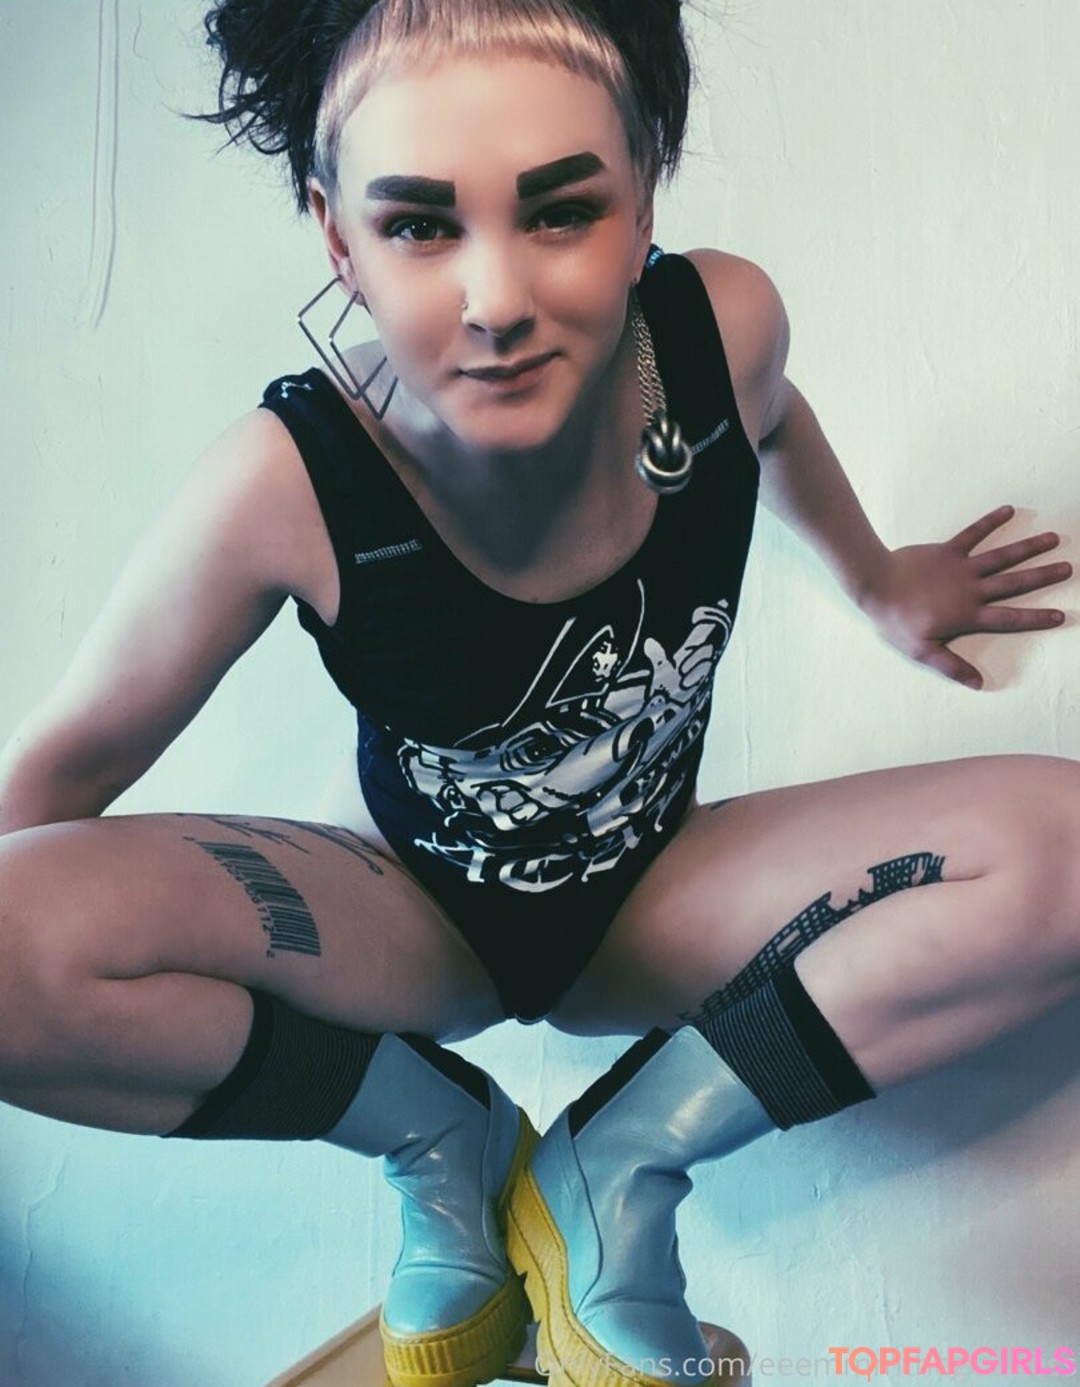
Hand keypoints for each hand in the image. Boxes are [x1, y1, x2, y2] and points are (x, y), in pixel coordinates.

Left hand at [861, 506, 1071, 687]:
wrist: (876, 584)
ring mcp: (961, 567)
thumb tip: (978, 684)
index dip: (1037, 618)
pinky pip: (973, 534)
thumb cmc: (896, 621)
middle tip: (1070, 568)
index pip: (1010, 618)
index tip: (1062, 615)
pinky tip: (1008, 509)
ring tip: (1054, 538)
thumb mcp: (922, 651)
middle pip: (1015, 583)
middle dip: (1044, 576)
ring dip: (1028, 547)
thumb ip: (952, 666)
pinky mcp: (948, 551)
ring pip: (1002, 557)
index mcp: (968, 614)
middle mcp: (972, 589)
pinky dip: (990, 521)